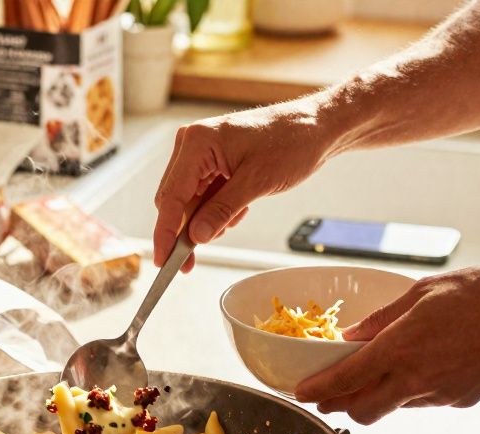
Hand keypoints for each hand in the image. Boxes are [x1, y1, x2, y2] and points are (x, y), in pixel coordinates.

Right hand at [152, 99, 337, 270]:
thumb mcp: (257, 182)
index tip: (163, 260)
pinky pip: (203, 194)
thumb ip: (221, 211)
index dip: (165, 233)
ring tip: (236, 218)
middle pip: (174, 200)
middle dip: (185, 230)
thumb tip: (196, 237)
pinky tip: (239, 208)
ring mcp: (202, 152)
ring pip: (188, 201)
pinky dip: (216, 209)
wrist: (316, 127)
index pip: (171, 197)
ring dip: (206, 219)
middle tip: (191, 261)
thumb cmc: (292, 142)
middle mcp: (193, 144)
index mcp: (198, 142)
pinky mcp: (212, 160)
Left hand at [293, 267, 479, 423]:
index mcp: (401, 349)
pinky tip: (422, 367)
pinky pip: (423, 401)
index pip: (344, 381)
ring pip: (392, 408)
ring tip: (378, 372)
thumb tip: (354, 333)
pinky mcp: (459, 401)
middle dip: (340, 405)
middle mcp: (415, 379)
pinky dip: (411, 390)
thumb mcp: (425, 292)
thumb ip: (383, 317)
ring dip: (377, 397)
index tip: (300, 393)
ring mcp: (439, 395)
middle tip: (329, 393)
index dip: (317, 391)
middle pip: (361, 411)